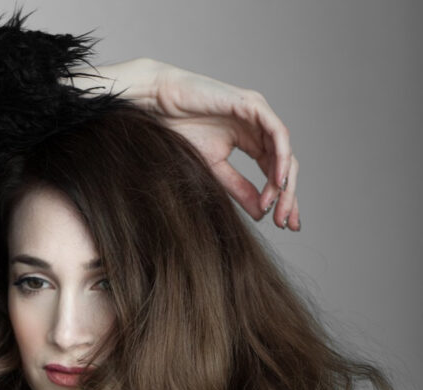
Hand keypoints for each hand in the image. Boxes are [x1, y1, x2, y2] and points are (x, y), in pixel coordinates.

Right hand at [61, 57, 298, 230]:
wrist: (160, 105)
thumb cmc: (181, 131)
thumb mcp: (214, 169)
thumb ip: (239, 189)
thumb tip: (262, 214)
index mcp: (252, 141)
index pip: (276, 173)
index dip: (283, 199)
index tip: (283, 225)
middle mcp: (260, 127)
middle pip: (286, 165)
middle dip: (288, 196)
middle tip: (285, 224)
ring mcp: (259, 114)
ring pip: (286, 152)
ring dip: (285, 183)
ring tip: (277, 208)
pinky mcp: (253, 105)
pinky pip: (277, 134)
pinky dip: (281, 158)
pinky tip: (278, 181)